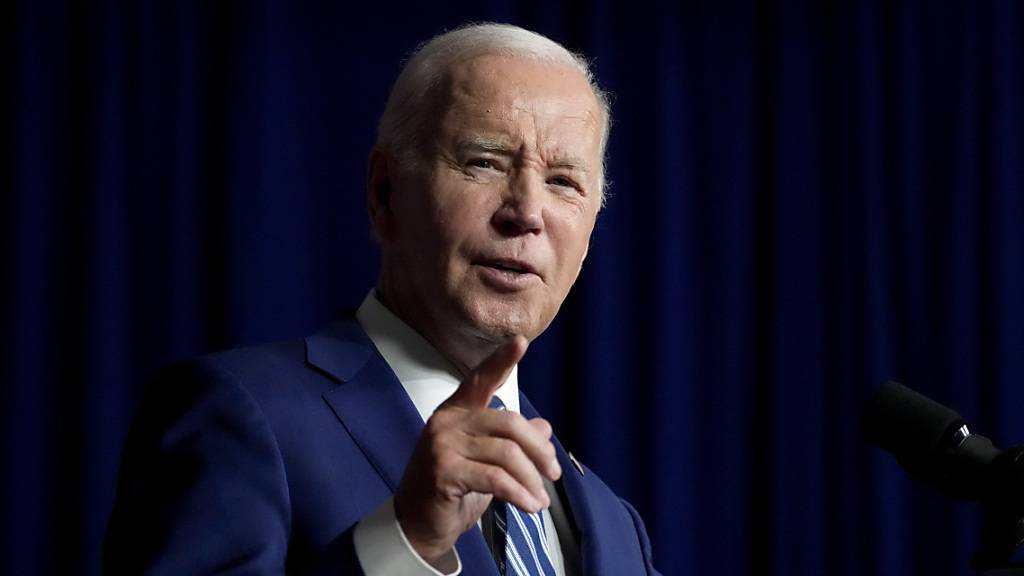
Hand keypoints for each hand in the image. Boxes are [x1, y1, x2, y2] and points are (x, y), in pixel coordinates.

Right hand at [393, 335, 562, 566]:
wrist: (418, 525)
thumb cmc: (452, 490)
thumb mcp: (486, 463)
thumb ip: (511, 442)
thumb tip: (544, 426)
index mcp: (457, 411)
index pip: (481, 379)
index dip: (501, 360)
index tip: (522, 341)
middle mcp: (448, 421)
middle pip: (509, 422)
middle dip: (538, 449)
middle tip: (553, 473)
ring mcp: (443, 445)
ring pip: (506, 453)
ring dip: (532, 479)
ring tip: (541, 500)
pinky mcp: (444, 471)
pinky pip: (496, 478)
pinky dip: (520, 494)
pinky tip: (531, 506)